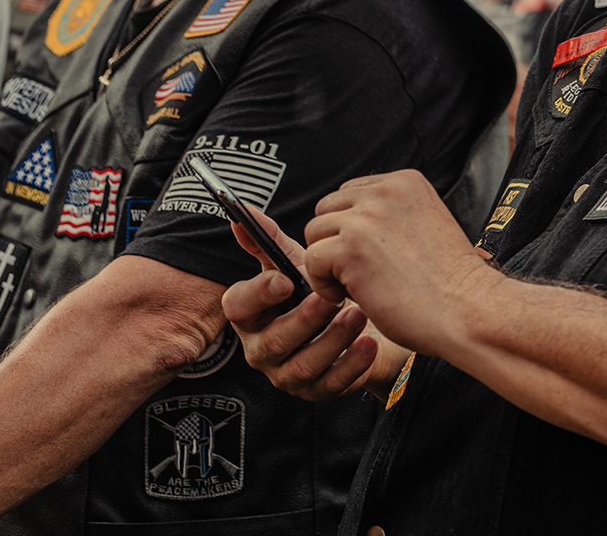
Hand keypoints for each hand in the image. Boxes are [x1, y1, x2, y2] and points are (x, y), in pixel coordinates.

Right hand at [222, 206, 384, 400]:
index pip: (237, 307)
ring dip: (332, 340)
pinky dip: (351, 365)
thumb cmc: (317, 290)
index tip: (284, 279)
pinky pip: (330, 384)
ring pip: (303, 365)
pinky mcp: (316, 390)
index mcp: (252, 315)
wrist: (357, 322)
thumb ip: (268, 241)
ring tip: (357, 315)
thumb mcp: (295, 263)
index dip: (257, 293)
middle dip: (303, 319)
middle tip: (330, 298)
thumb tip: (240, 216)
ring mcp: (288, 373)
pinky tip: (369, 343)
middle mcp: (263, 347)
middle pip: (274, 340)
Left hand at [303, 169, 492, 355]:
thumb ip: (391, 215)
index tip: (371, 255)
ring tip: (358, 284)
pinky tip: (352, 296)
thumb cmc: (450, 282)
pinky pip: (311, 260)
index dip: (352, 228)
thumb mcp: (425, 225)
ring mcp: (367, 217)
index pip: (351, 193)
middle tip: (361, 272)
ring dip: (328, 263)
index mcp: (406, 181)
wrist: (468, 310)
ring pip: (314, 233)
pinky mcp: (350, 248)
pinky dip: (323, 285)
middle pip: (327, 209)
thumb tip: (348, 224)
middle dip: (335, 242)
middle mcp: (386, 191)